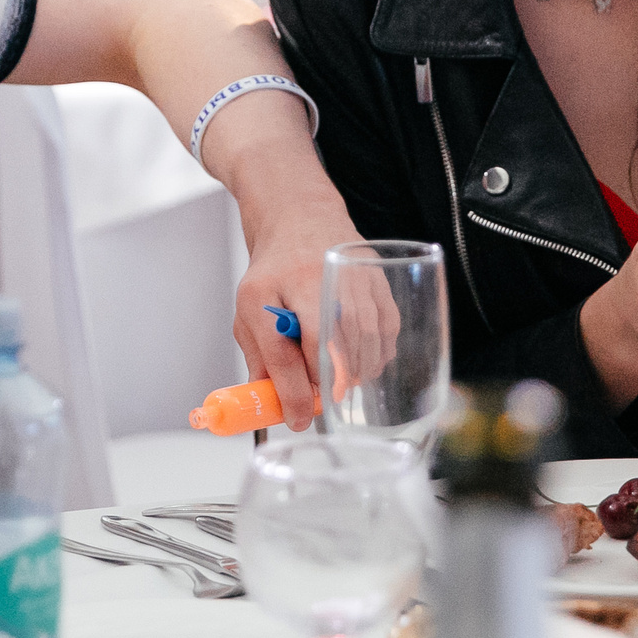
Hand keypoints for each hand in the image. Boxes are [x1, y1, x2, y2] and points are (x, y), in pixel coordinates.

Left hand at [231, 194, 361, 432]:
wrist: (302, 218)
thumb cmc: (275, 270)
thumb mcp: (250, 309)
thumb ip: (260, 356)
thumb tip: (275, 404)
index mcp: (271, 285)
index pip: (282, 349)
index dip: (292, 391)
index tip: (297, 418)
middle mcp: (313, 274)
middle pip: (330, 343)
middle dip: (329, 383)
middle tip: (323, 401)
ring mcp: (350, 272)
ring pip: (364, 337)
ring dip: (356, 372)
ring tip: (342, 384)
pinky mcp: (378, 276)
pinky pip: (387, 326)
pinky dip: (379, 354)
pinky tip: (364, 363)